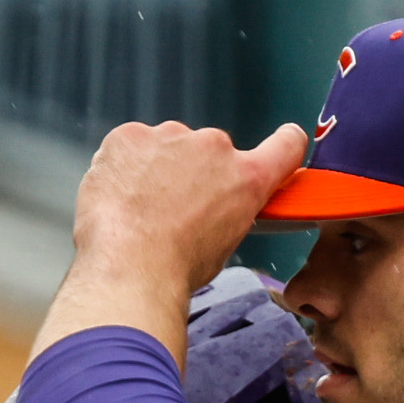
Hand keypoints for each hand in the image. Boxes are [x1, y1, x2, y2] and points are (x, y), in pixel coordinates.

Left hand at [64, 118, 309, 316]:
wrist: (130, 266)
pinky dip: (123, 165)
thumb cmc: (176, 267)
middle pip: (207, 151)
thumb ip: (228, 210)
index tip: (282, 146)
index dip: (285, 145)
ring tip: (138, 208)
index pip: (285, 147)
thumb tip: (214, 208)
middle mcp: (214, 147)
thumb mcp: (223, 243)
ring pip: (165, 146)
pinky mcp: (130, 135)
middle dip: (193, 171)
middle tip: (171, 208)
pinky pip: (129, 145)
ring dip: (156, 167)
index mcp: (247, 178)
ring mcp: (170, 136)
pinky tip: (117, 195)